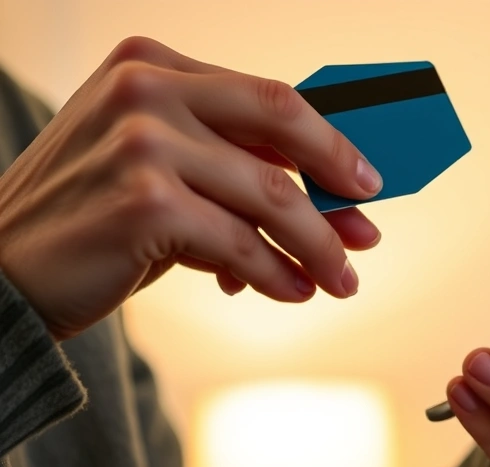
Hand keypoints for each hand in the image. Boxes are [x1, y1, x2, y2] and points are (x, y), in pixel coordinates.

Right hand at [0, 37, 382, 339]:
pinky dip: (276, 273)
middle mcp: (146, 89)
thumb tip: (338, 209)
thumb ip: (236, 174)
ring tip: (338, 280)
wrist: (4, 274)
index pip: (267, 96)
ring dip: (317, 246)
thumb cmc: (90, 219)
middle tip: (367, 230)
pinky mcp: (145, 202)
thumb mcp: (161, 174)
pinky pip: (241, 244)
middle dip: (337, 180)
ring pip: (271, 195)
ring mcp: (143, 142)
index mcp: (151, 66)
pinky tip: (292, 290)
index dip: (328, 139)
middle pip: (282, 123)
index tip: (365, 177)